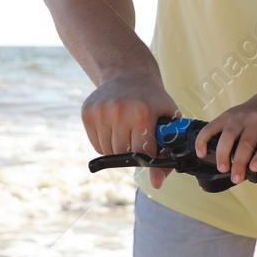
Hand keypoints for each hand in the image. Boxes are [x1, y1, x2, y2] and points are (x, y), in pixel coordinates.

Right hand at [81, 68, 178, 187]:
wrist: (128, 72)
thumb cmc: (153, 99)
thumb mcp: (168, 120)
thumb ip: (167, 153)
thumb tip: (156, 184)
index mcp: (142, 114)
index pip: (142, 153)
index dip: (148, 156)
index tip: (151, 150)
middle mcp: (119, 111)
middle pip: (123, 154)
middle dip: (133, 152)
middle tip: (138, 139)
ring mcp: (100, 111)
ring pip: (108, 152)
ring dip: (118, 149)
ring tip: (127, 133)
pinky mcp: (87, 112)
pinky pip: (97, 144)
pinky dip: (106, 143)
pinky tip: (115, 128)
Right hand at [195, 102, 256, 184]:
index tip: (253, 168)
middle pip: (246, 140)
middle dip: (239, 162)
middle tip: (236, 177)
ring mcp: (240, 116)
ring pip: (229, 134)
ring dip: (223, 154)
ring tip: (223, 168)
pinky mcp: (226, 115)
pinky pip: (211, 127)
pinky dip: (204, 140)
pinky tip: (202, 152)